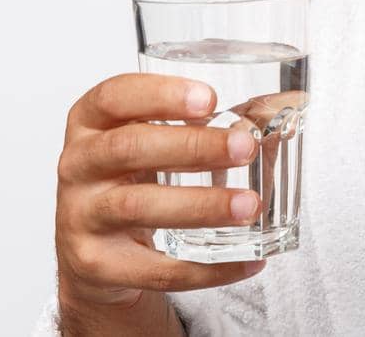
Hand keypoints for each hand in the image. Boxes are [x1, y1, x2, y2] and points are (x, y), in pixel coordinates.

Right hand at [54, 74, 266, 330]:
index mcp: (90, 123)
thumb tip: (286, 103)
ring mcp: (81, 217)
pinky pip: (155, 268)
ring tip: (250, 205)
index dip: (159, 95)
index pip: (113, 97)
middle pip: (128, 149)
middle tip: (244, 148)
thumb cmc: (136, 177)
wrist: (96, 251)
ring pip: (139, 207)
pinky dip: (207, 268)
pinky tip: (248, 259)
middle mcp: (78, 165)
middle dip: (193, 147)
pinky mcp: (96, 266)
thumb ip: (212, 121)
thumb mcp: (159, 140)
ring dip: (201, 206)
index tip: (209, 99)